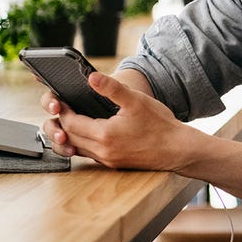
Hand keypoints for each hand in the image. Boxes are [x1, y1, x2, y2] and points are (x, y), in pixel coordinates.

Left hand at [41, 72, 192, 169]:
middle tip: (63, 107)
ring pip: (77, 148)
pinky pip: (90, 154)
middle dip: (62, 122)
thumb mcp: (137, 101)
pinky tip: (90, 133)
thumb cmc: (161, 125)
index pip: (70, 122)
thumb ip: (112, 88)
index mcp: (105, 135)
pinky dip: (83, 143)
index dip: (63, 109)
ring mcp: (109, 160)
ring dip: (71, 135)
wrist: (179, 150)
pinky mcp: (115, 164)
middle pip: (69, 136)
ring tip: (72, 120)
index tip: (62, 99)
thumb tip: (91, 77)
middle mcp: (103, 151)